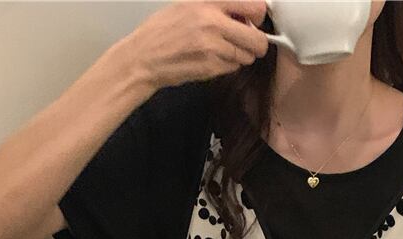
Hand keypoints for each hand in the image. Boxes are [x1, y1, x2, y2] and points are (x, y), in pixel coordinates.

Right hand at [129, 0, 269, 91]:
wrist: (143, 57)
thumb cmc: (162, 31)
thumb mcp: (188, 4)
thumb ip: (216, 6)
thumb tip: (244, 12)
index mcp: (208, 1)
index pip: (254, 6)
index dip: (259, 16)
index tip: (254, 21)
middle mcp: (213, 22)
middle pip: (258, 39)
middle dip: (257, 44)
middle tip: (249, 44)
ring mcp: (212, 47)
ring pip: (246, 56)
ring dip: (240, 56)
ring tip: (222, 50)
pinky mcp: (210, 67)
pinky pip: (233, 68)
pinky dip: (227, 66)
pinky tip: (211, 60)